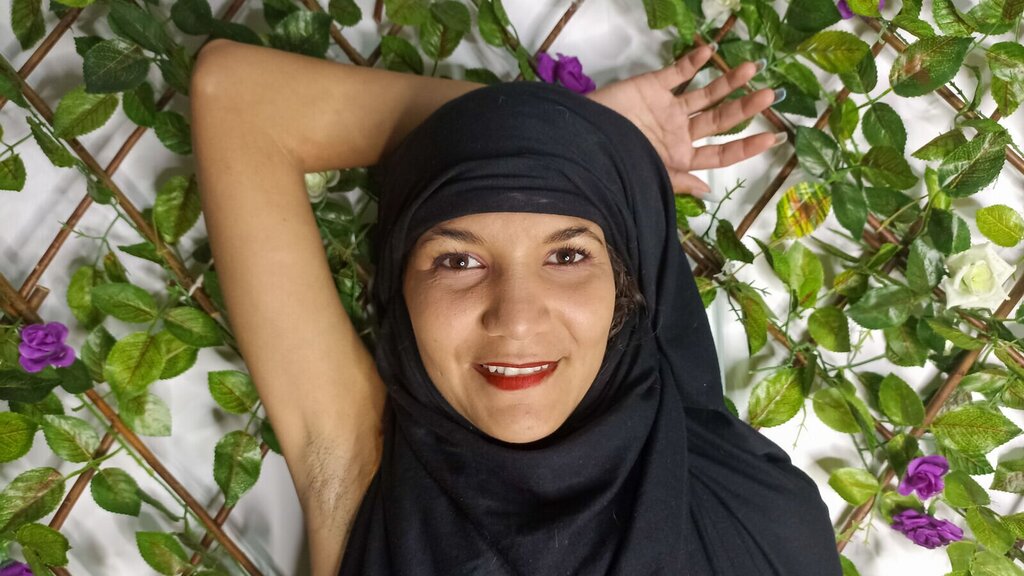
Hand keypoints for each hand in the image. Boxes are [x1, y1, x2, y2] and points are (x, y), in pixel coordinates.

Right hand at [586, 44, 783, 198]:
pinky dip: (693, 62)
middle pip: (720, 120)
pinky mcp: (653, 86)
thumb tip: (708, 191)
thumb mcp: (651, 177)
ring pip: (705, 94)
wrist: (584, 139)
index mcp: (681, 156)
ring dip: (728, 82)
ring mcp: (668, 108)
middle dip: (745, 108)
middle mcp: (680, 132)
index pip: (720, 152)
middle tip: (769, 96)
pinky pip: (678, 72)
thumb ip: (680, 181)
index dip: (746, 146)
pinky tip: (709, 53)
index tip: (773, 137)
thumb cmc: (616, 162)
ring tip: (750, 69)